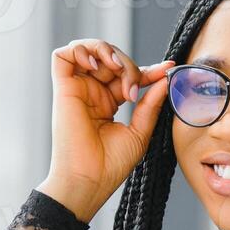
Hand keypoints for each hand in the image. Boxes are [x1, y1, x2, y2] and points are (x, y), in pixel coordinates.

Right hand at [38, 39, 174, 222]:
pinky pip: (63, 55)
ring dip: (107, 52)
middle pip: (111, 58)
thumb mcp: (139, 132)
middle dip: (129, 65)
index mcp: (108, 103)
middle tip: (134, 89)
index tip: (168, 68)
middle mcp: (91, 93)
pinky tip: (98, 66)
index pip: (128, 74)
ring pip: (88, 49)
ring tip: (117, 70)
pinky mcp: (62, 89)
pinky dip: (81, 50)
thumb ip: (150, 104)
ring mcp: (76, 90)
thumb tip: (164, 79)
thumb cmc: (111, 165)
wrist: (89, 180)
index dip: (148, 69)